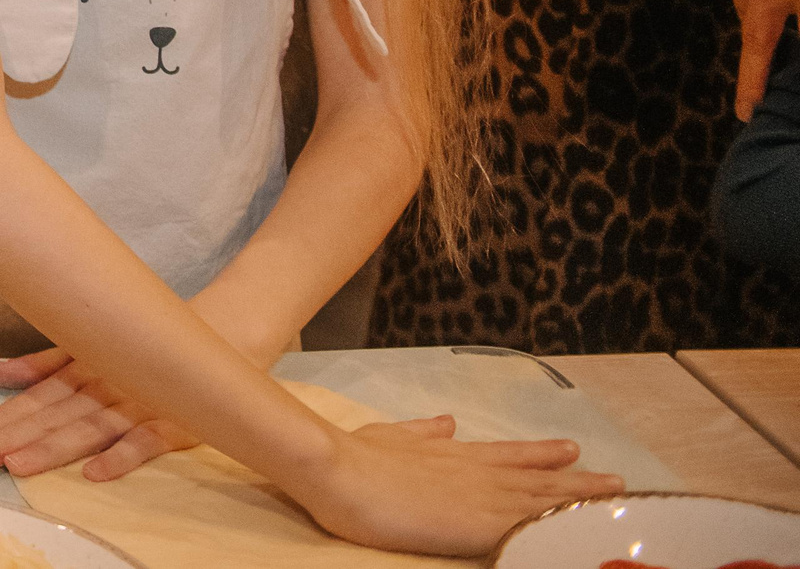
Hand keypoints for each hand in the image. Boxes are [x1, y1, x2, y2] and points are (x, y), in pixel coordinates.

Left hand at [0, 348, 199, 479]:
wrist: (216, 334)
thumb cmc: (139, 347)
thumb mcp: (85, 349)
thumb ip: (40, 364)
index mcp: (81, 368)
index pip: (34, 398)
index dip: (0, 419)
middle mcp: (102, 385)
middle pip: (51, 415)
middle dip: (11, 436)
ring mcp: (136, 404)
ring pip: (87, 428)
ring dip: (50, 447)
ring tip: (17, 465)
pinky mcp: (171, 422)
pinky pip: (144, 442)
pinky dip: (120, 456)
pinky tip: (94, 474)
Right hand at [295, 414, 622, 556]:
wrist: (338, 468)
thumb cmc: (355, 455)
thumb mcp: (389, 436)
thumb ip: (421, 432)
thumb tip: (447, 422)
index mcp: (454, 455)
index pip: (509, 456)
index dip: (541, 456)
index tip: (572, 450)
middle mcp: (476, 472)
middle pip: (538, 478)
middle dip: (576, 480)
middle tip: (615, 480)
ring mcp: (481, 498)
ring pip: (544, 499)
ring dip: (580, 498)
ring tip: (613, 495)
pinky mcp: (479, 525)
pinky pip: (531, 528)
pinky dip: (557, 528)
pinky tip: (578, 531)